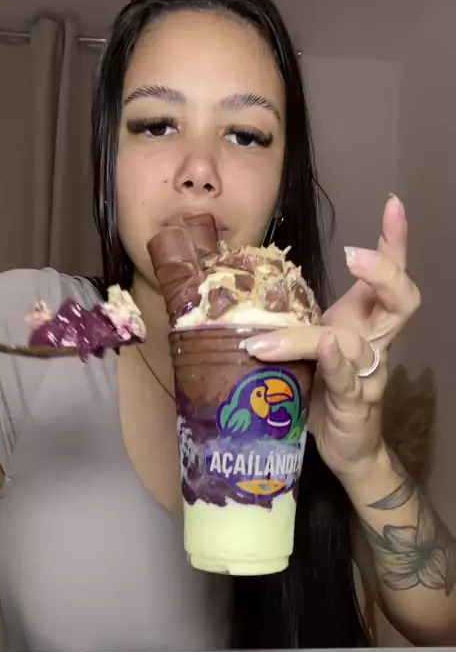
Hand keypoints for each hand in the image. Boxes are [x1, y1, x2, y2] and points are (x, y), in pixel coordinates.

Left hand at [245, 195, 420, 480]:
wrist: (343, 447)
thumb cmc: (324, 391)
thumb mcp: (310, 344)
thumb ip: (295, 317)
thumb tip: (249, 289)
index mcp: (364, 323)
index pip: (389, 277)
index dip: (395, 241)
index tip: (392, 204)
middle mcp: (374, 344)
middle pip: (401, 301)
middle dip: (385, 272)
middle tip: (357, 254)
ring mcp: (368, 376)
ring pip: (354, 344)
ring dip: (311, 337)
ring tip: (265, 340)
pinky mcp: (355, 407)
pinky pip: (348, 382)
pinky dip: (336, 364)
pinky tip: (327, 348)